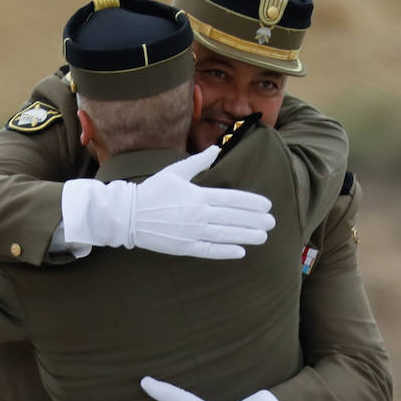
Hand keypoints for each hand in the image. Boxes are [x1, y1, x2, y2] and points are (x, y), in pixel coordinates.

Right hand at [61, 148, 273, 259]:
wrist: (129, 214)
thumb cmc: (152, 191)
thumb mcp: (175, 172)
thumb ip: (197, 163)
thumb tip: (215, 149)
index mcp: (197, 194)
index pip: (231, 198)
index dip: (251, 203)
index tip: (267, 205)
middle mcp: (198, 214)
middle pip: (233, 217)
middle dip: (254, 220)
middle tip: (272, 223)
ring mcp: (191, 232)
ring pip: (225, 234)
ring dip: (246, 235)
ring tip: (263, 237)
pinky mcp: (183, 247)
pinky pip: (209, 250)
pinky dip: (225, 251)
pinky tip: (241, 252)